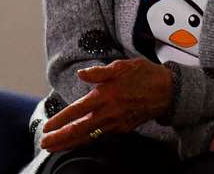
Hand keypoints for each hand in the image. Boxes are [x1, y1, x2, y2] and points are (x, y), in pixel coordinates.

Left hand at [39, 58, 174, 151]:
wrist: (169, 91)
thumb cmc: (144, 75)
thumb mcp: (122, 66)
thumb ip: (100, 72)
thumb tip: (81, 74)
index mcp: (106, 96)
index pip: (78, 111)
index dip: (61, 120)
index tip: (47, 127)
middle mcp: (109, 113)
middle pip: (81, 130)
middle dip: (61, 139)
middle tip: (44, 144)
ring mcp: (116, 123)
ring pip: (89, 137)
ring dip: (70, 143)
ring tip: (54, 147)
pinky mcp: (123, 128)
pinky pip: (100, 136)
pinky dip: (85, 141)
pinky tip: (75, 142)